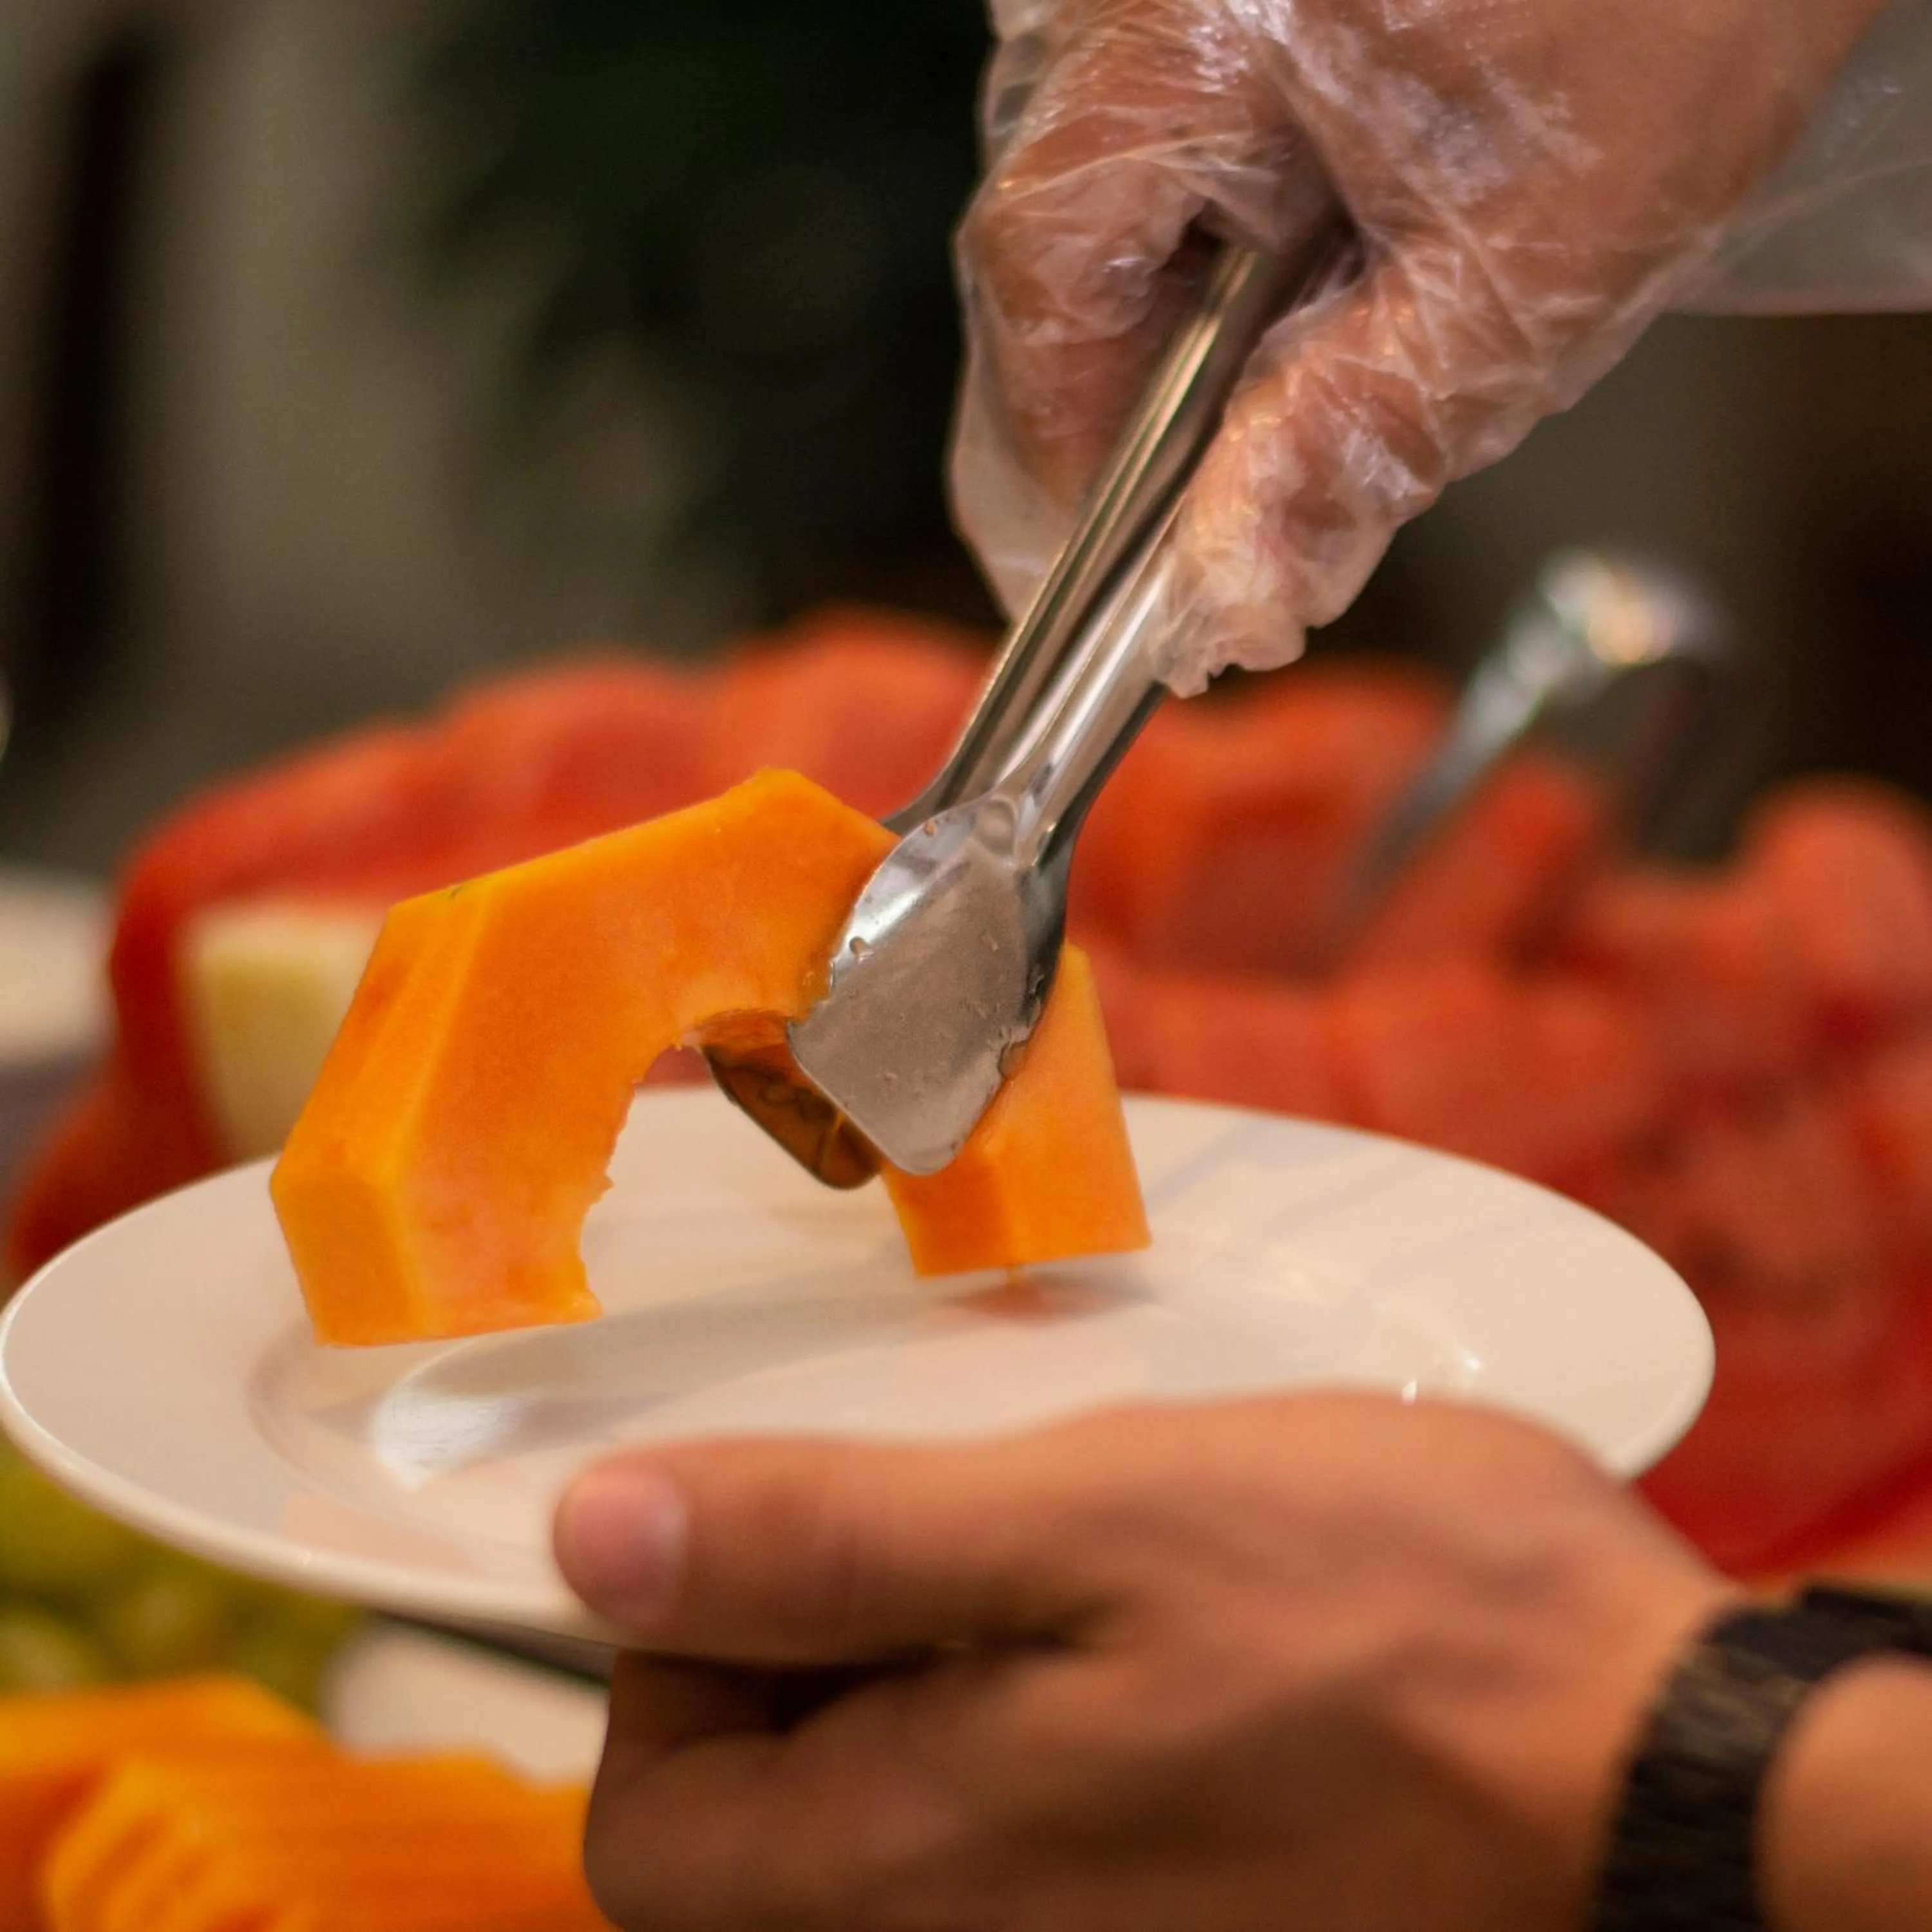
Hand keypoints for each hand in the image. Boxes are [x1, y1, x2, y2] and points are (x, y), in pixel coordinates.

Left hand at [553, 1393, 1733, 1930]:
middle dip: (812, 1633)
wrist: (1660, 1770)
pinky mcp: (1165, 1896)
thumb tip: (592, 1536)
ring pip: (904, 1792)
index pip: (647, 1822)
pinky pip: (1025, 1794)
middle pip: (771, 1814)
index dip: (672, 1654)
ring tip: (1056, 1522)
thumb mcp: (1079, 1523)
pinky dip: (1033, 1680)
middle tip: (942, 1495)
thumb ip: (821, 1545)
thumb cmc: (1390, 1627)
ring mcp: (1074, 1927)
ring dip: (936, 1638)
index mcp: (908, 1865)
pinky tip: (1133, 1588)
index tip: (784, 1523)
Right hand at [951, 0, 1884, 689]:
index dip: (1059, 438)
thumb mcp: (1528, 264)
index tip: (1123, 558)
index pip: (1038, 267)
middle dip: (1129, 393)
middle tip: (1215, 507)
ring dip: (1182, 322)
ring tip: (1291, 390)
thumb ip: (1357, 441)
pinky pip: (1175, 129)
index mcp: (1189, 34)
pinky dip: (1228, 238)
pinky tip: (1319, 279)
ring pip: (1112, 191)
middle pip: (1058, 233)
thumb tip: (1235, 599)